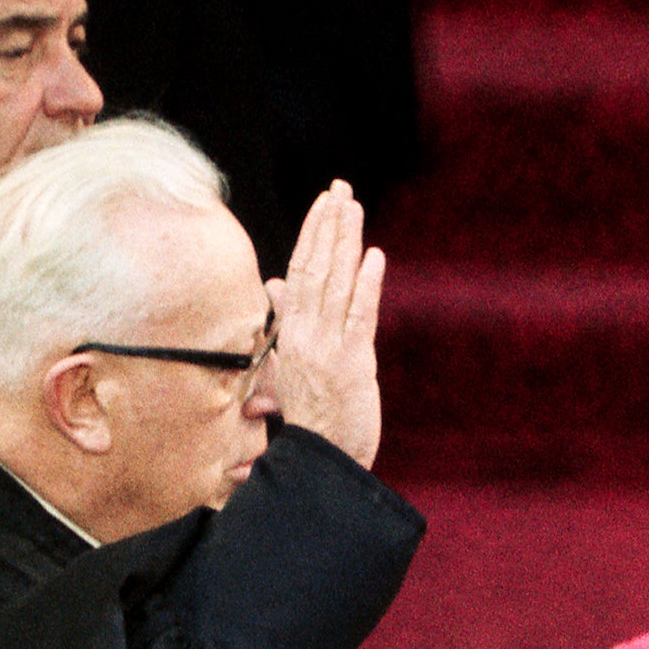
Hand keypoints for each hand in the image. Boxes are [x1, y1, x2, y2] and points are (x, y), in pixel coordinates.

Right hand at [262, 180, 383, 467]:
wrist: (321, 460)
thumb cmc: (313, 416)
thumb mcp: (292, 364)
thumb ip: (286, 321)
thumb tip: (274, 285)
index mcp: (292, 333)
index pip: (299, 272)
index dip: (311, 235)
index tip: (323, 202)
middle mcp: (305, 335)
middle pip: (315, 268)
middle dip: (327, 225)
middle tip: (339, 188)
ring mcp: (328, 348)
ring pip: (335, 285)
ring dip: (345, 243)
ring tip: (353, 207)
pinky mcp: (353, 364)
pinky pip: (359, 317)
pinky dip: (366, 285)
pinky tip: (374, 256)